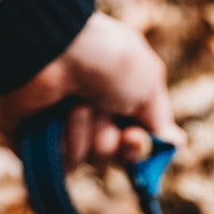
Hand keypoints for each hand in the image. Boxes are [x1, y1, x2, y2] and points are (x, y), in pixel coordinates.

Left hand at [0, 11, 183, 164]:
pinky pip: (65, 163)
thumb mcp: (147, 82)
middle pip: (114, 157)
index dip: (137, 147)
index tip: (133, 136)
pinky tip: (60, 116)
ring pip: (90, 161)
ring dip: (90, 135)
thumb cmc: (104, 57)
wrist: (52, 50)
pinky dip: (67, 142)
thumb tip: (175, 142)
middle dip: (113, 142)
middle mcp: (92, 113)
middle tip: (107, 116)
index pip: (134, 142)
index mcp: (117, 97)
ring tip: (78, 104)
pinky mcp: (38, 140)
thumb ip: (160, 117)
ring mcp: (63, 127)